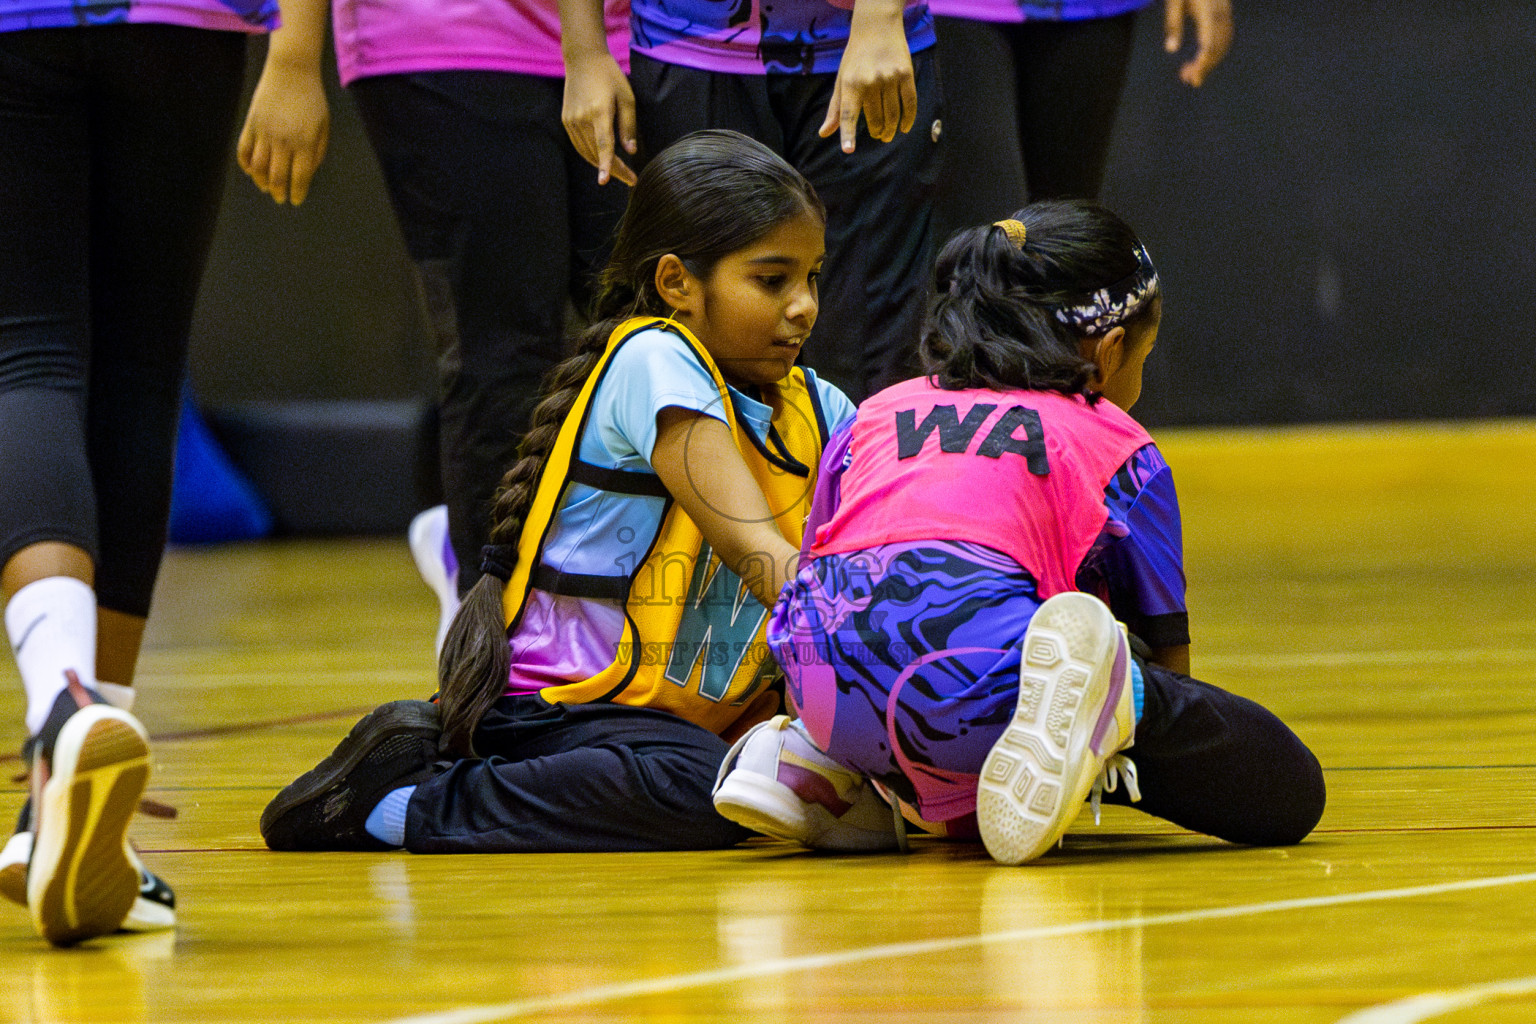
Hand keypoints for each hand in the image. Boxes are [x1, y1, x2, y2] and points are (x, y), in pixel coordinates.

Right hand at [237, 61, 329, 204]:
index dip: (297, 192)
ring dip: (261, 181)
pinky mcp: (251, 123)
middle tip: (280, 198)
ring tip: (265, 187)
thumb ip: (317, 151)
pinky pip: (244, 150)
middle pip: (276, 176)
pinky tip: (251, 170)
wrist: (291, 70)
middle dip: (278, 192)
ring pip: (258, 167)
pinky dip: (245, 163)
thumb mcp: (324, 126)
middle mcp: (283, 140)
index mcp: (304, 143)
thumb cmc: (312, 99)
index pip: (299, 177)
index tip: (295, 200)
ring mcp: (264, 132)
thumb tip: (307, 172)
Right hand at [561, 51, 638, 185]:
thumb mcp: (627, 97)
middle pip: (596, 153)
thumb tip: (630, 151)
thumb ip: (628, 126)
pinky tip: (602, 159)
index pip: (603, 144)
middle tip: (630, 178)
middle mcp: (582, 118)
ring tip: (619, 172)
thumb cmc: (610, 76)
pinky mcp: (566, 120)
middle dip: (613, 169)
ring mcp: (571, 120)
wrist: (583, 59)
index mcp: (599, 111)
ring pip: (586, 152)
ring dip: (602, 165)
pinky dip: (590, 155)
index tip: (604, 181)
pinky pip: (578, 145)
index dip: (606, 164)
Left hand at [819, 2, 916, 152]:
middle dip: (876, 131)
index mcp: (851, 83)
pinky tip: (905, 128)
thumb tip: (824, 133)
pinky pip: (910, 103)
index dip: (847, 133)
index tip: (848, 149)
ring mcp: (890, 77)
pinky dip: (908, 119)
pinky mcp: (906, 74)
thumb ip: (835, 108)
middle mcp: (870, 81)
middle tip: (877, 135)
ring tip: (888, 135)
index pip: (848, 113)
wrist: (877, 27)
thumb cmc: (856, 57)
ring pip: (892, 114)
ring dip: (890, 129)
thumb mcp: (841, 79)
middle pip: (875, 118)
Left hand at [1164, 0, 1232, 87]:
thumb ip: (1173, 23)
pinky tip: (1200, 60)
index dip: (1204, 62)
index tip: (1194, 76)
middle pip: (1219, 46)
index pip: (1210, 42)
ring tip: (1191, 74)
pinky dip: (1214, 51)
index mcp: (1208, 9)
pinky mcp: (1224, 12)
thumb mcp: (1174, 0)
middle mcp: (1221, 12)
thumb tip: (1171, 49)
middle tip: (1188, 80)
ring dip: (1210, 61)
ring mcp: (1225, 12)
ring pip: (1224, 42)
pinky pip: (1224, 36)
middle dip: (1206, 65)